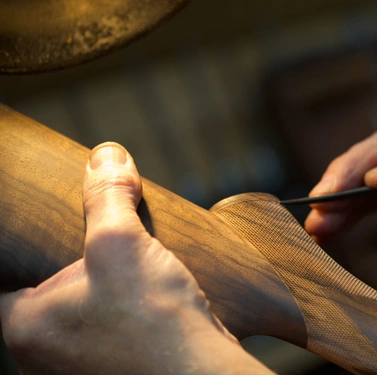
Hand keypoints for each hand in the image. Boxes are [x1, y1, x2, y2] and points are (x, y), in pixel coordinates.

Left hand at [0, 143, 270, 374]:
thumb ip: (108, 197)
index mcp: (26, 327)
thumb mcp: (122, 244)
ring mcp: (84, 362)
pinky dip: (133, 302)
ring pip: (90, 303)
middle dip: (86, 258)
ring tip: (138, 262)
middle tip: (111, 238)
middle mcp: (47, 351)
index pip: (13, 273)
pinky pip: (117, 322)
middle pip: (57, 285)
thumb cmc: (153, 324)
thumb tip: (106, 154)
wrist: (204, 374)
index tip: (72, 229)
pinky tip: (157, 289)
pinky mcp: (120, 363)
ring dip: (113, 279)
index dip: (42, 242)